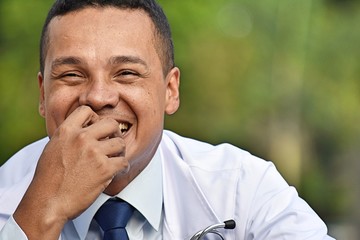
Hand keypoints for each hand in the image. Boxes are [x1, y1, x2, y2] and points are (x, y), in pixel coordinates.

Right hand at [14, 106, 128, 238]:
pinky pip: (124, 162)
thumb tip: (83, 129)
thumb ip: (68, 136)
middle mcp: (81, 138)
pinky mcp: (104, 169)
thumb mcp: (52, 148)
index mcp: (66, 131)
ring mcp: (94, 153)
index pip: (87, 111)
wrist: (47, 203)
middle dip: (114, 133)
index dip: (95, 119)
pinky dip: (123, 167)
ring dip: (120, 151)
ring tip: (115, 158)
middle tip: (113, 142)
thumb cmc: (48, 179)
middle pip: (111, 123)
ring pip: (120, 143)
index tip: (97, 130)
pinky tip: (118, 171)